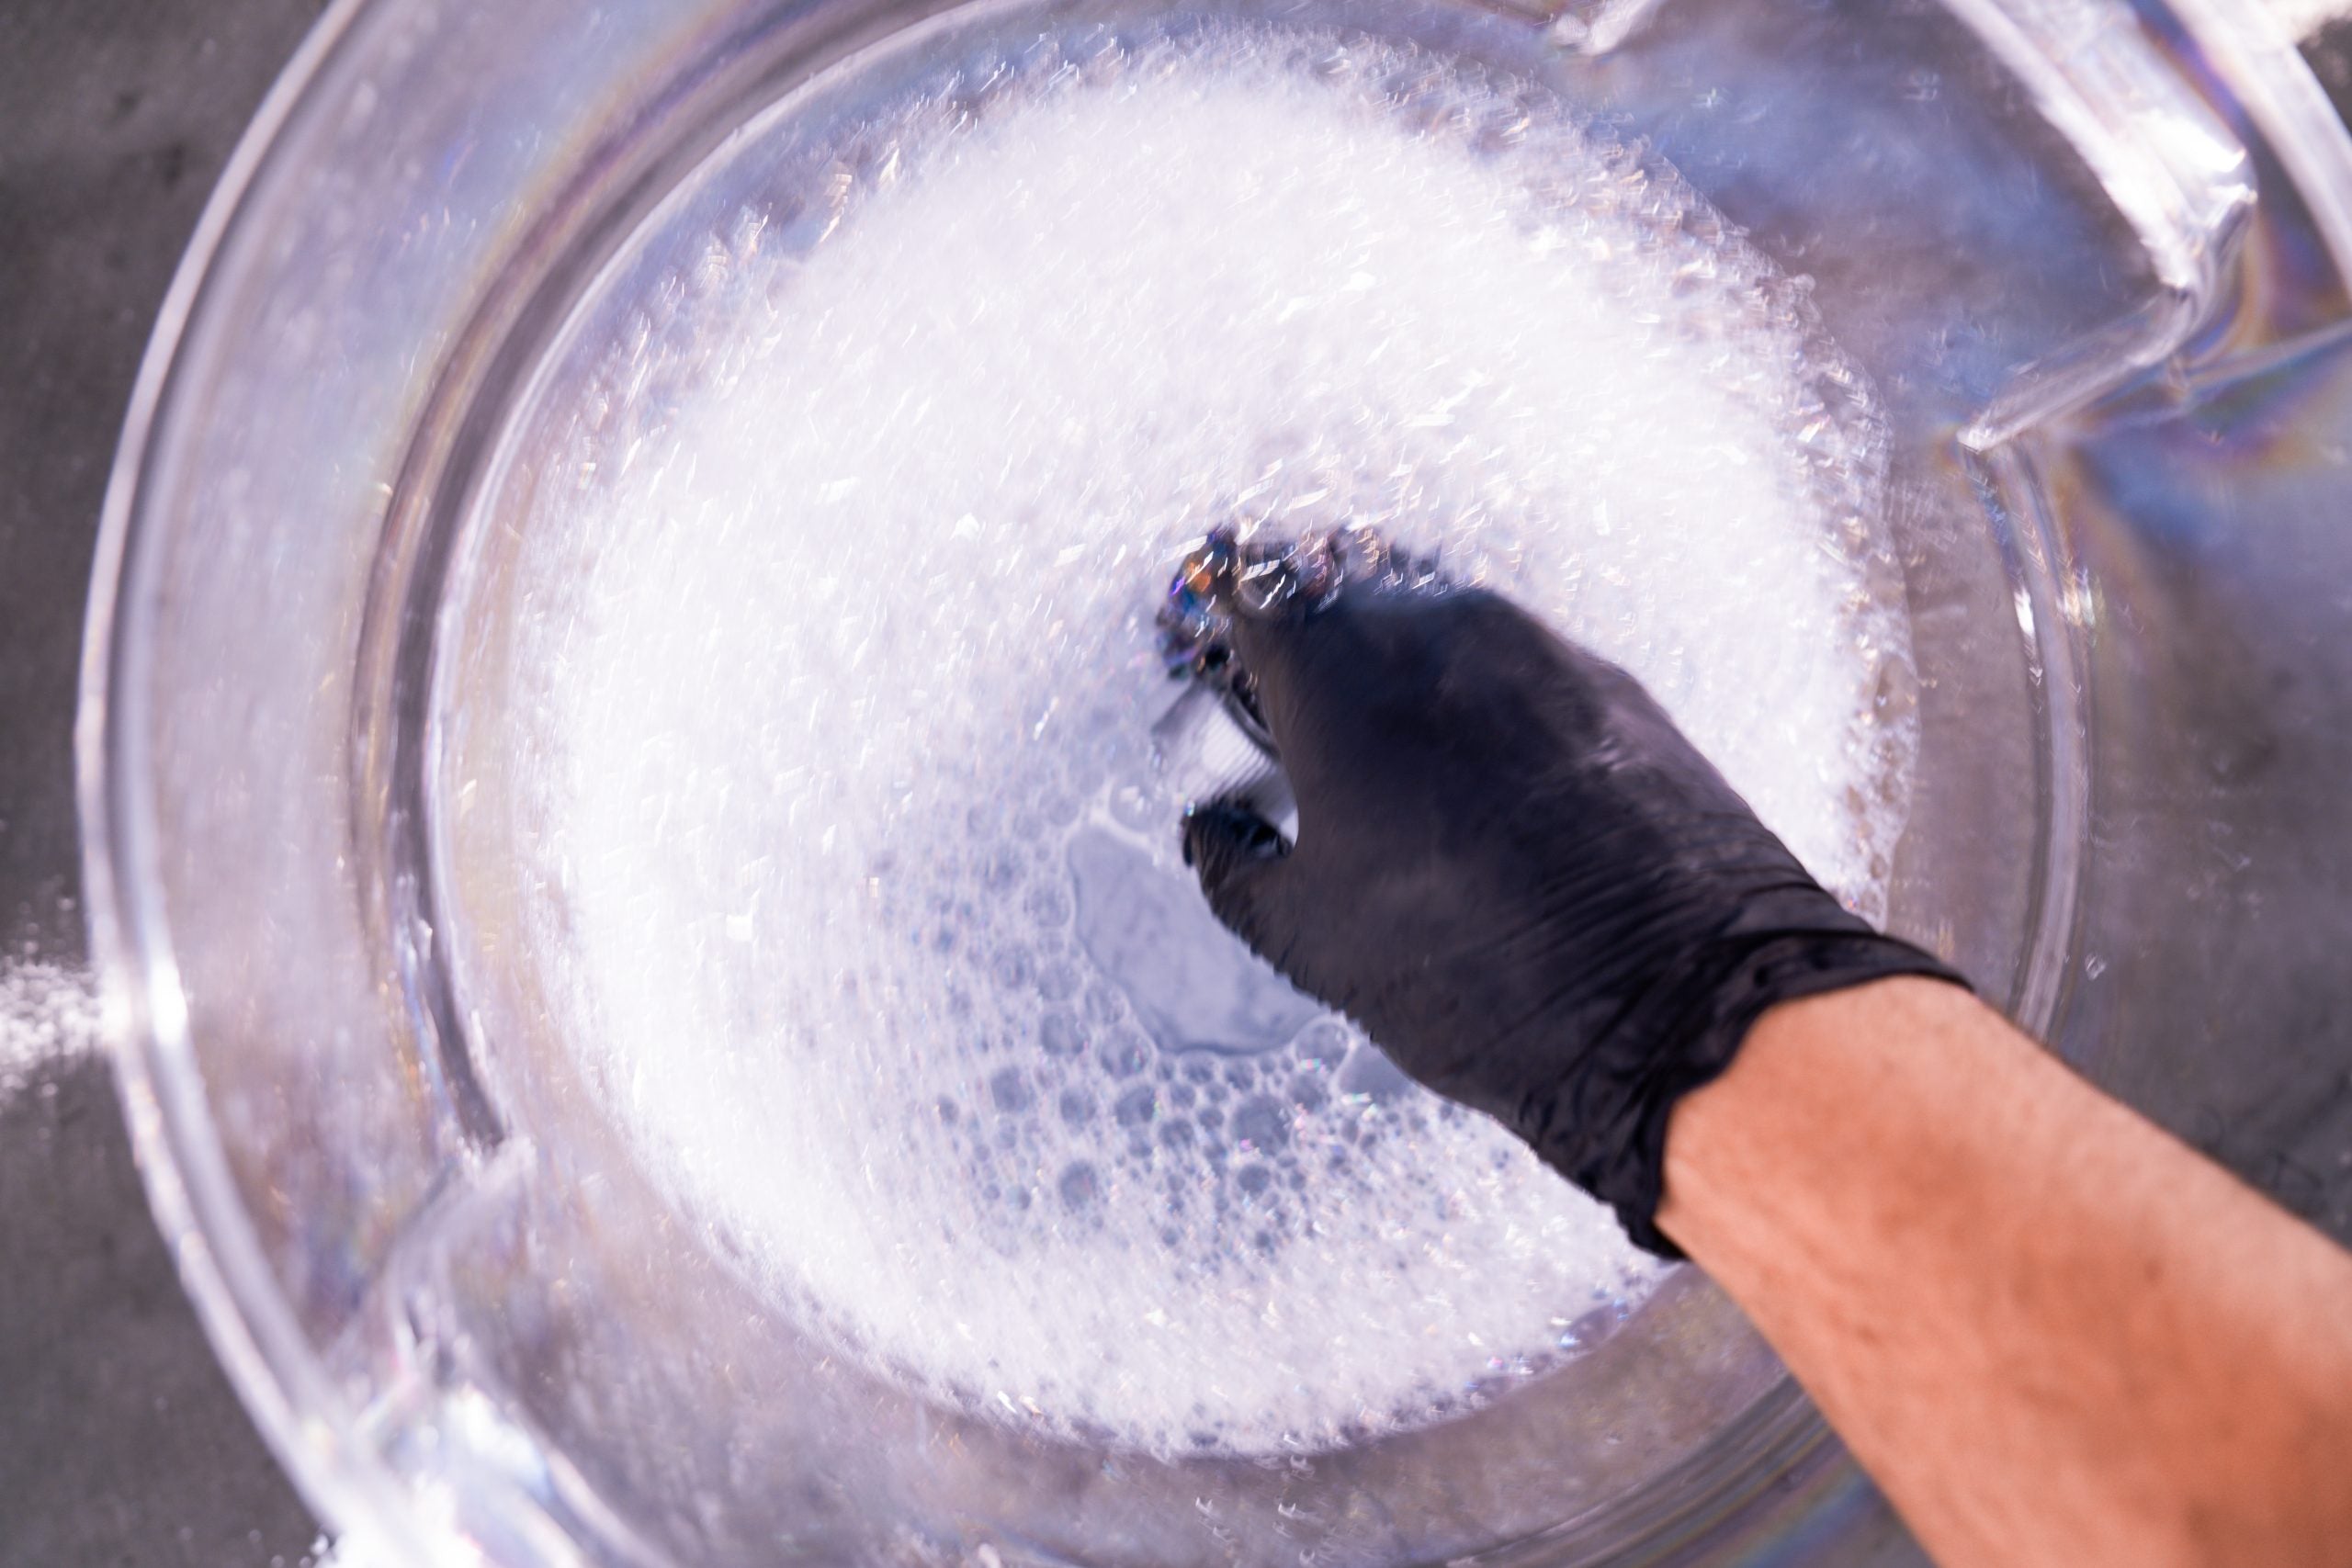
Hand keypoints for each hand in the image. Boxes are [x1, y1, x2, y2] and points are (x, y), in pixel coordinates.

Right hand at [1179, 560, 1963, 1254]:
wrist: (1677, 1011)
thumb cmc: (1475, 972)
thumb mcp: (1307, 938)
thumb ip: (1233, 864)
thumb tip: (1216, 829)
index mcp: (1341, 673)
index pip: (1255, 595)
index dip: (1228, 631)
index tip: (1221, 671)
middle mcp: (1439, 629)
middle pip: (1348, 602)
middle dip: (1316, 659)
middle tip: (1303, 741)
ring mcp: (1538, 649)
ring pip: (1439, 631)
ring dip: (1403, 680)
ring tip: (1402, 777)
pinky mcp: (1614, 688)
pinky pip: (1517, 672)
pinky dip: (1483, 710)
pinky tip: (1489, 796)